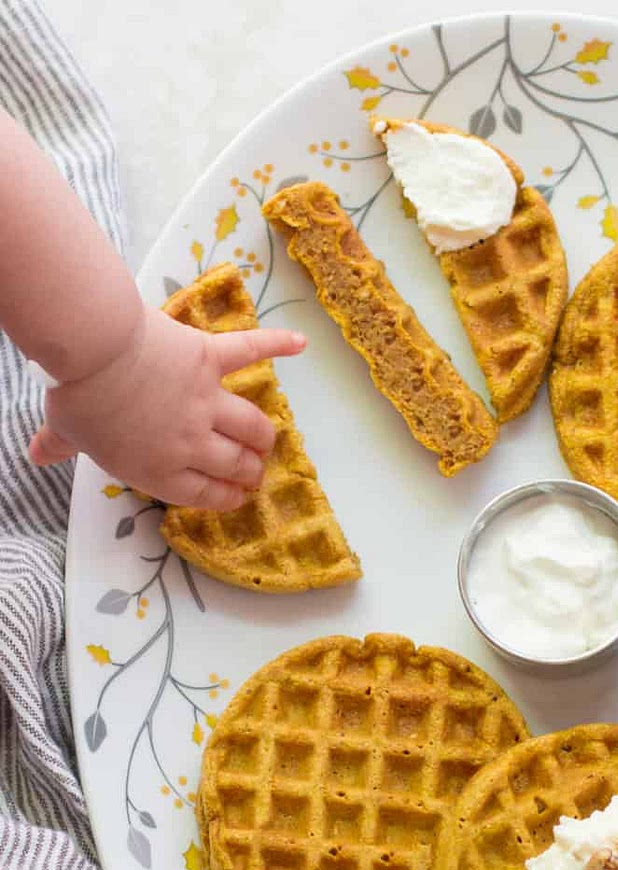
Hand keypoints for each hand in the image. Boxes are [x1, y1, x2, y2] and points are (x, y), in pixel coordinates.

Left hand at [28, 304, 305, 509]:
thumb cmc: (79, 397)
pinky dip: (278, 345)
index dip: (226, 498)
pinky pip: (251, 352)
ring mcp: (207, 402)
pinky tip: (300, 345)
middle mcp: (192, 442)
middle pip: (236, 464)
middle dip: (250, 472)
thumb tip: (38, 456)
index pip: (206, 494)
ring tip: (267, 440)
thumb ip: (59, 445)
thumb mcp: (66, 430)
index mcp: (159, 468)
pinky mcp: (212, 361)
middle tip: (255, 471)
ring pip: (252, 426)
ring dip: (264, 437)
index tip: (238, 497)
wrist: (95, 349)